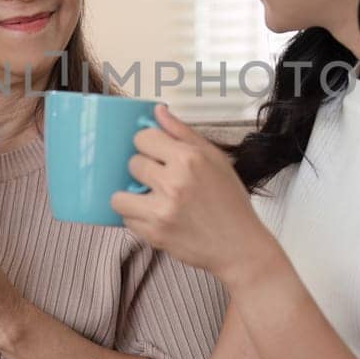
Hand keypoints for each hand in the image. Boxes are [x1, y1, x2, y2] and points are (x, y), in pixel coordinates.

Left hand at [111, 104, 273, 285]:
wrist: (239, 246)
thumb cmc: (230, 203)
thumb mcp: (215, 159)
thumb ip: (183, 133)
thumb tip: (158, 111)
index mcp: (189, 159)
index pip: (143, 138)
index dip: (148, 145)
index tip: (156, 154)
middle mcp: (173, 182)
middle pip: (132, 164)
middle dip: (143, 170)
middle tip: (160, 179)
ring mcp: (161, 210)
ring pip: (119, 195)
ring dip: (131, 196)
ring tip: (149, 199)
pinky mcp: (154, 234)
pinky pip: (127, 220)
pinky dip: (137, 218)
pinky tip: (156, 216)